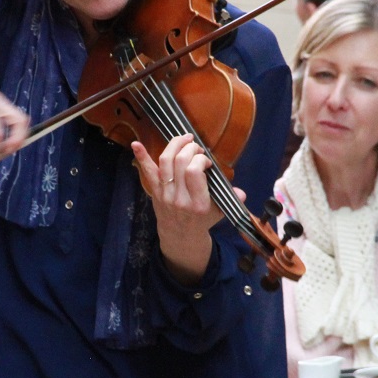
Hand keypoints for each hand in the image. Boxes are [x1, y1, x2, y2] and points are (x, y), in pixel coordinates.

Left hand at [130, 133, 241, 284]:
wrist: (180, 237)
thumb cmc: (203, 220)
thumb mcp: (220, 212)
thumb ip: (231, 200)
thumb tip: (241, 193)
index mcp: (198, 203)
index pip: (194, 171)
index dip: (200, 159)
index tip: (207, 161)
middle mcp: (179, 198)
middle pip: (180, 162)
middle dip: (190, 148)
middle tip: (196, 148)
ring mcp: (165, 194)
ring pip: (165, 162)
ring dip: (174, 145)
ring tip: (184, 140)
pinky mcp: (155, 192)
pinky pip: (147, 172)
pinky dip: (141, 157)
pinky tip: (136, 144)